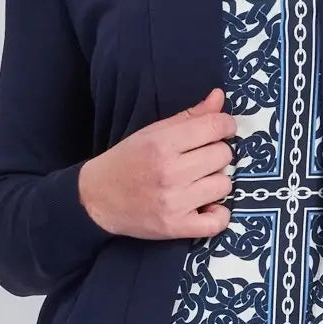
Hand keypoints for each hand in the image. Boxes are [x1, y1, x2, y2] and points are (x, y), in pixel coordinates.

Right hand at [77, 87, 236, 240]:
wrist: (97, 199)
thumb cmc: (127, 161)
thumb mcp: (152, 132)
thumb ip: (189, 116)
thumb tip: (219, 97)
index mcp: (162, 144)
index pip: (214, 126)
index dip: (225, 125)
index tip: (221, 129)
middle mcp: (170, 172)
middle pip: (223, 155)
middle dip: (216, 153)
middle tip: (200, 159)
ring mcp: (174, 202)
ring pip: (224, 185)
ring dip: (215, 182)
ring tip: (197, 182)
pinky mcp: (175, 227)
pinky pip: (218, 222)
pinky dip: (218, 214)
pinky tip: (206, 206)